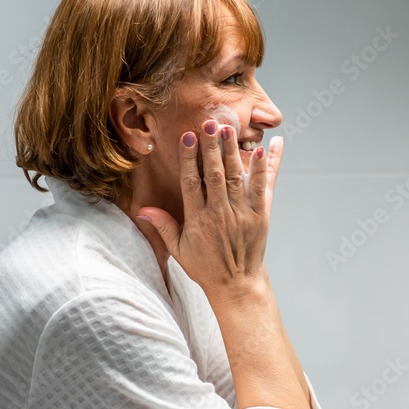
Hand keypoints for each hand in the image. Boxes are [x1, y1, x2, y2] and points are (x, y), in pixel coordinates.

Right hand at [137, 119, 283, 299]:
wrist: (237, 285)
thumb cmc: (206, 267)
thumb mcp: (179, 249)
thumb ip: (164, 226)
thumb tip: (143, 210)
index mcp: (198, 220)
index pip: (191, 183)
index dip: (189, 159)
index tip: (187, 137)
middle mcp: (220, 215)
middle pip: (214, 175)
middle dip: (212, 148)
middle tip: (209, 124)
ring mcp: (242, 215)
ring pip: (236, 178)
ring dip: (233, 152)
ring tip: (229, 129)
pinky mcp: (261, 217)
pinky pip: (263, 189)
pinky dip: (264, 169)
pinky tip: (265, 149)